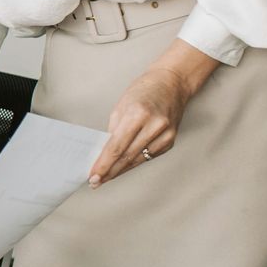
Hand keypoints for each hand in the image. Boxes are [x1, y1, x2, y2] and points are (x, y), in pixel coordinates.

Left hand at [88, 40, 219, 184]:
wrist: (172, 84)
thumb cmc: (144, 91)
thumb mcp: (121, 106)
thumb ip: (114, 130)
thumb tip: (105, 153)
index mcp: (138, 114)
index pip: (117, 146)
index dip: (104, 164)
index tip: (94, 176)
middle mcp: (154, 126)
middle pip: (127, 157)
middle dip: (110, 171)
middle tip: (95, 182)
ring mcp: (165, 135)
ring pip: (138, 160)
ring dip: (121, 170)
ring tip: (106, 177)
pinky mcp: (170, 141)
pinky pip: (148, 156)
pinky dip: (134, 162)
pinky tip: (123, 167)